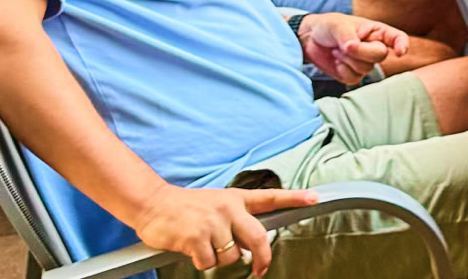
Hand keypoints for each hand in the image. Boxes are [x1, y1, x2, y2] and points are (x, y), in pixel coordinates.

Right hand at [130, 182, 317, 275]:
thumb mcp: (215, 205)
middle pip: (258, 238)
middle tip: (261, 270)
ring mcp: (213, 222)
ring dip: (219, 259)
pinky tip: (190, 248)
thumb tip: (249, 247)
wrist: (153, 204)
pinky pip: (209, 263)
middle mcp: (228, 208)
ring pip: (231, 256)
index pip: (270, 197)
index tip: (315, 198)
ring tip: (203, 245)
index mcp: (235, 199)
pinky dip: (201, 262)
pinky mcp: (197, 237)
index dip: (295, 198)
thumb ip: (236, 220)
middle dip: (263, 259)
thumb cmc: (185, 208)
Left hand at [296, 12, 409, 84]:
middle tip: (345, 45)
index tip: (400, 52)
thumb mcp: (337, 24)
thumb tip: (353, 47)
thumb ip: (347, 35)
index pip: (397, 38)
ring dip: (348, 59)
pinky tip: (336, 61)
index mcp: (376, 32)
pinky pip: (353, 78)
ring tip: (337, 49)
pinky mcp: (353, 74)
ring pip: (366, 68)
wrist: (310, 40)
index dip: (402, 44)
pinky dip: (342, 70)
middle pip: (380, 55)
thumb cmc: (328, 26)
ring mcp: (365, 62)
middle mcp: (374, 47)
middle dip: (361, 52)